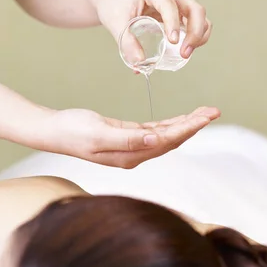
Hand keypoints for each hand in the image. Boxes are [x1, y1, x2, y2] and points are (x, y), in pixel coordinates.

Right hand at [37, 106, 219, 168]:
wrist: (53, 131)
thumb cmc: (72, 131)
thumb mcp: (99, 132)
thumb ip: (128, 138)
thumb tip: (157, 140)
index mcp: (130, 155)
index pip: (167, 142)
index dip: (188, 128)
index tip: (206, 117)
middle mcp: (134, 154)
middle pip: (171, 140)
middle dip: (193, 125)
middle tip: (214, 111)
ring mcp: (130, 147)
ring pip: (165, 136)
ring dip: (185, 124)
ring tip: (204, 113)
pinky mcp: (126, 137)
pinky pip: (154, 131)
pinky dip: (169, 124)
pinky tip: (181, 118)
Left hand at [93, 0, 211, 59]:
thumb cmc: (114, 5)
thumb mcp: (116, 23)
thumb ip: (126, 43)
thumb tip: (140, 64)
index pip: (170, 6)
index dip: (174, 24)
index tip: (173, 41)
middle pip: (195, 9)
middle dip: (195, 33)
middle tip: (184, 53)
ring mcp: (177, 2)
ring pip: (199, 16)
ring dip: (199, 35)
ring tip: (186, 53)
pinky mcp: (178, 13)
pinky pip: (194, 23)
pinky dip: (195, 36)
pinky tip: (185, 49)